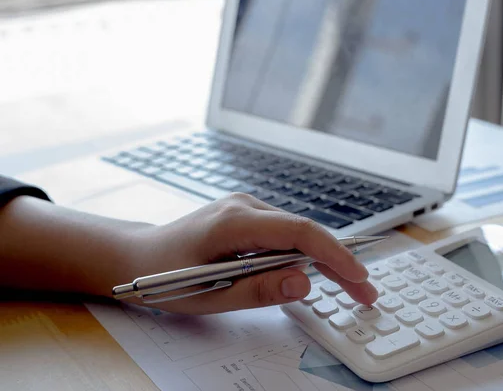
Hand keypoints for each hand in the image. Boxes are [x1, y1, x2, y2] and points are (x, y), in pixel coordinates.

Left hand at [127, 193, 377, 314]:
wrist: (137, 256)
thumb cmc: (165, 277)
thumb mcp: (208, 295)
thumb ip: (257, 290)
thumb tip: (304, 282)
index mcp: (233, 221)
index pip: (299, 232)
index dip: (334, 255)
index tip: (359, 278)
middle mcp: (245, 206)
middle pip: (305, 232)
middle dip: (338, 262)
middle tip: (365, 293)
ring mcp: (246, 208)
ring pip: (297, 233)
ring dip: (323, 260)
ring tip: (347, 287)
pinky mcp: (246, 217)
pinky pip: (284, 234)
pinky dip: (302, 255)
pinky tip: (313, 273)